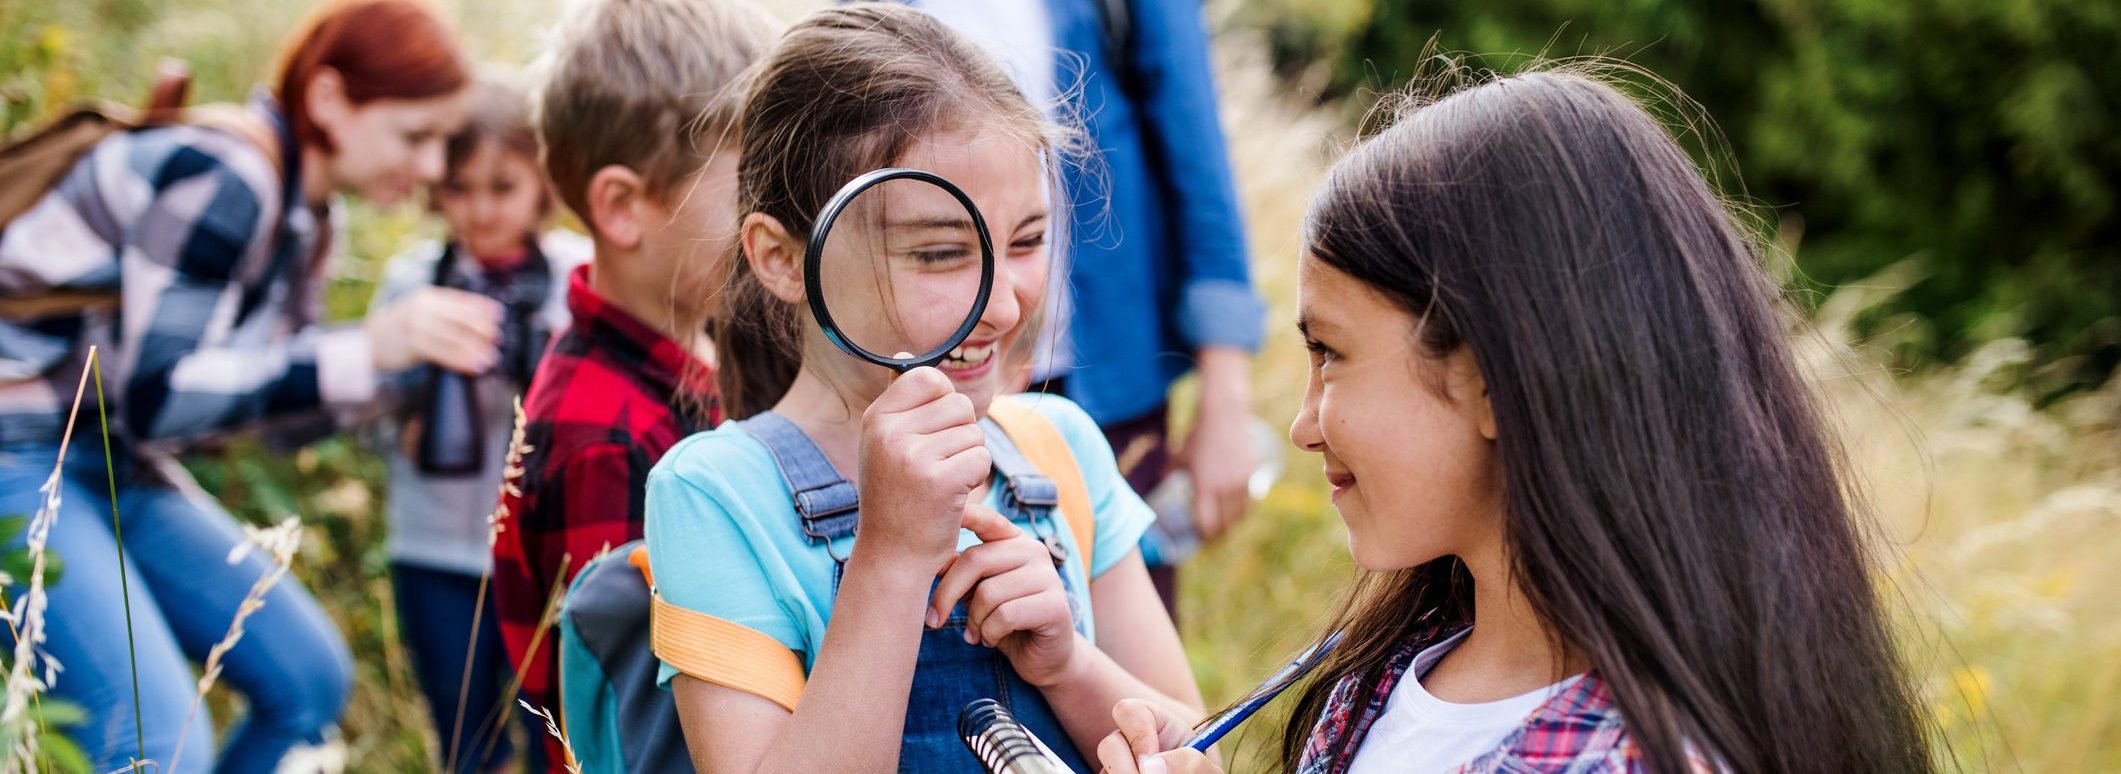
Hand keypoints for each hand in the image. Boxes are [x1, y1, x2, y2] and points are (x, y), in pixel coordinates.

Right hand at [368, 286, 502, 373]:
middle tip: (498, 338)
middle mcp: (423, 308)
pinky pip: (444, 354)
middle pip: (460, 318)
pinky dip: (462, 360)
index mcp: (428, 296)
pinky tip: (475, 366)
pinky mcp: (414, 345)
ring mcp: (417, 325)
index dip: (482, 307)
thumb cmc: (401, 328)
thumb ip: (444, 311)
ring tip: (492, 357)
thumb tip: (479, 319)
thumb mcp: (420, 310)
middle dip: (482, 329)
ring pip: (454, 338)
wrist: (369, 342)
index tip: (499, 314)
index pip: (461, 300)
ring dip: (476, 349)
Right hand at [856, 367, 988, 569]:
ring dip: (969, 459)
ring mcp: (913, 456)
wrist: (892, 555)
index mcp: (876, 418)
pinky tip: (952, 496)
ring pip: (973, 433)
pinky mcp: (940, 481)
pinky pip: (981, 459)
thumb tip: (906, 354)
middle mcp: (889, 432)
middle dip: (961, 435)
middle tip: (938, 466)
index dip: (944, 402)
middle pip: (959, 404)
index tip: (933, 432)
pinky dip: (976, 478)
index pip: (929, 377)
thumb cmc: (895, 496)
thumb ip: (899, 401)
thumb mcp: (885, 444)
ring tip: (942, 483)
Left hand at [929, 504, 1076, 685]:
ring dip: (973, 621)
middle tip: (934, 620)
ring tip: (975, 633)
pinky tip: (992, 640)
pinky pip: (1005, 616)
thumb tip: (929, 557)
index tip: (939, 510)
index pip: (987, 519)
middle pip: (976, 560)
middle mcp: (1034, 551)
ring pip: (988, 593)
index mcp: (1014, 541)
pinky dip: (989, 633)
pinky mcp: (1054, 605)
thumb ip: (961, 572)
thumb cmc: (1006, 620)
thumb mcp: (978, 592)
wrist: (1045, 657)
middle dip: (946, 594)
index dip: (966, 513)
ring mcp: (1047, 576)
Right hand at [1097, 699, 1220, 773]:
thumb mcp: (1206, 767)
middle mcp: (1130, 742)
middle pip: (1109, 745)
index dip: (1138, 735)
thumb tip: (1151, 768)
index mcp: (1155, 724)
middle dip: (1125, 769)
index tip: (1151, 764)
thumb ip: (1191, 762)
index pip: (1128, 711)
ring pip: (1106, 770)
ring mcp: (1118, 764)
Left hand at [1177, 393, 1253, 541]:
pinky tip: (1236, 515)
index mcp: (1204, 486)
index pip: (1207, 523)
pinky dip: (1243, 512)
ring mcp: (1240, 482)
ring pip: (1239, 516)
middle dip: (1217, 535)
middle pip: (1224, 524)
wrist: (1224, 415)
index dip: (1204, 535)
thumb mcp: (1178, 455)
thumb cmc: (1197, 436)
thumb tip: (1159, 483)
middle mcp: (1224, 488)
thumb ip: (1168, 473)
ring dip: (1232, 526)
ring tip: (1225, 530)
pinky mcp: (1252, 475)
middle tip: (1212, 540)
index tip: (1199, 538)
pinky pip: (1249, 502)